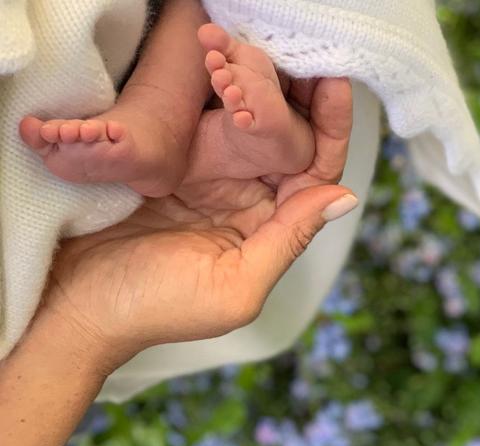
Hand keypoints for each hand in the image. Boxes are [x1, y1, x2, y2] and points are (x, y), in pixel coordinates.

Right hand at [41, 77, 355, 373]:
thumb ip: (288, 240)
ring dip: (254, 80)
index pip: (316, 171)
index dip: (331, 127)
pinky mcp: (166, 154)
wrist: (75, 301)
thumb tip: (345, 197)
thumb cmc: (157, 308)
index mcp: (269, 226)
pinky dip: (212, 85)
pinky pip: (199, 111)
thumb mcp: (235, 286)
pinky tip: (218, 57)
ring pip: (245, 115)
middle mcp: (245, 194)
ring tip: (257, 44)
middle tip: (293, 50)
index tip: (334, 84)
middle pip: (285, 135)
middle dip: (295, 92)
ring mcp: (205, 170)